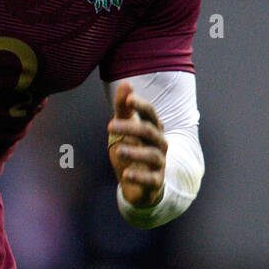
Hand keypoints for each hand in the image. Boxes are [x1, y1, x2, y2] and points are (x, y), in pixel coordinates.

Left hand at [106, 81, 166, 207]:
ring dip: (134, 152)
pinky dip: (139, 176)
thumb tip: (126, 83)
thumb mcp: (124, 129)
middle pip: (148, 132)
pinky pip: (151, 179)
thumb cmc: (131, 151)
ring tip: (117, 150)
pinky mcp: (156, 182)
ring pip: (151, 155)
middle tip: (109, 126)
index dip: (141, 106)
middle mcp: (159, 144)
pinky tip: (126, 174)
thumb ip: (123, 108)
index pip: (150, 113)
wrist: (137, 185)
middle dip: (130, 127)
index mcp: (153, 128)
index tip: (128, 100)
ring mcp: (159, 163)